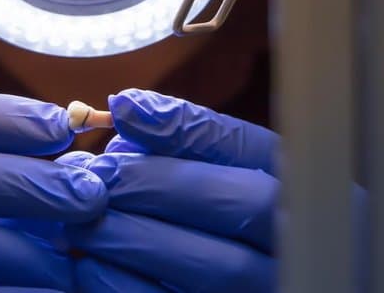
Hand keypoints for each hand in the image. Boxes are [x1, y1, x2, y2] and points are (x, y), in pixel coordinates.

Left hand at [58, 90, 367, 292]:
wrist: (258, 279)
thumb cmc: (230, 226)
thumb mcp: (226, 174)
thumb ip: (189, 143)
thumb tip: (125, 109)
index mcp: (301, 188)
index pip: (252, 146)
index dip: (185, 126)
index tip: (122, 109)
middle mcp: (300, 240)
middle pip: (243, 205)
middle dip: (158, 184)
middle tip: (95, 173)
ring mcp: (271, 288)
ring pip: (215, 268)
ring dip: (137, 238)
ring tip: (83, 221)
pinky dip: (128, 285)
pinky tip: (92, 267)